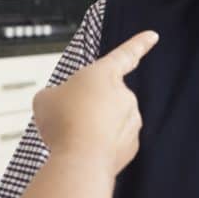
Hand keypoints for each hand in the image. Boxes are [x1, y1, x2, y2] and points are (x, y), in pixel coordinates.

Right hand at [33, 31, 157, 173]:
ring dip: (92, 127)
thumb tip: (59, 105)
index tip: (153, 35)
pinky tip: (83, 152)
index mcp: (104, 74)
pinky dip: (99, 146)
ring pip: (109, 122)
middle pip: (104, 97)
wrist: (80, 161)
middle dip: (88, 107)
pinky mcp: (131, 146)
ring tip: (73, 137)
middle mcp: (123, 95)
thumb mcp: (45, 99)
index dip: (139, 44)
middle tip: (67, 119)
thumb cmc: (63, 124)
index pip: (125, 54)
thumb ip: (56, 96)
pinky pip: (113, 142)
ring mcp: (131, 121)